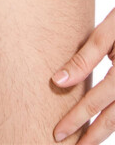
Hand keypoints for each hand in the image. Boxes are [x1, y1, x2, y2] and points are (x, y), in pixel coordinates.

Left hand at [51, 7, 114, 143]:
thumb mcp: (105, 34)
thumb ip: (83, 58)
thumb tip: (58, 81)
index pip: (95, 103)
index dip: (76, 120)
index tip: (57, 133)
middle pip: (113, 118)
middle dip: (90, 136)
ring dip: (103, 131)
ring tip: (85, 143)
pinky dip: (114, 118)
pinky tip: (102, 123)